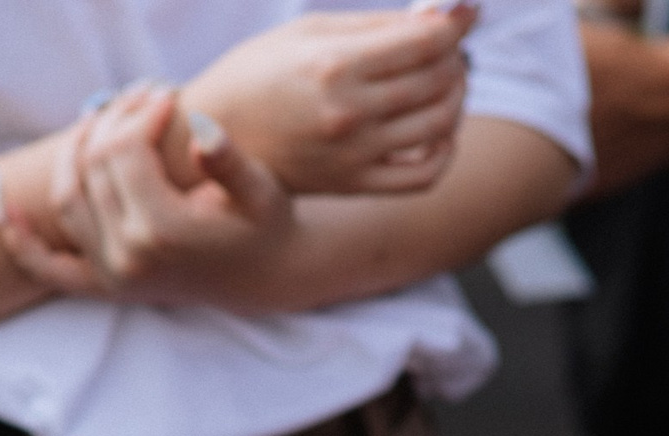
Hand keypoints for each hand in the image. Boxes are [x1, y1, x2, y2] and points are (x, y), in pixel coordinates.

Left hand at [0, 83, 293, 306]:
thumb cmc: (266, 225)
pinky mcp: (105, 287)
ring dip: (74, 153)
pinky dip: (19, 239)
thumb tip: (202, 130)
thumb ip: (230, 163)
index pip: (124, 151)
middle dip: (114, 122)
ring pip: (68, 199)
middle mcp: (128, 258)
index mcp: (163, 232)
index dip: (141, 113)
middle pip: (94, 167)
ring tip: (100, 122)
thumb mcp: (261, 193)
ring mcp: (112, 276)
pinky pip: (48, 267)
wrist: (266, 276)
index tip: (166, 95)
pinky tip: (1, 204)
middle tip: (140, 96)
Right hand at [178, 5, 474, 194]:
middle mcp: (348, 113)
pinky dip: (445, 150)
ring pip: (440, 122)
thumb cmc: (259, 71)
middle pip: (439, 78)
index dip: (452, 24)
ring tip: (444, 82)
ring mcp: (353, 155)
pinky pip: (424, 175)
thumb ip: (381, 23)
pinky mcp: (353, 185)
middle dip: (454, 55)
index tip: (451, 19)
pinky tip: (437, 130)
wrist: (213, 133)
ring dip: (456, 96)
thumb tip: (451, 12)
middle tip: (444, 48)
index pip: (428, 41)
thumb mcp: (311, 30)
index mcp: (335, 65)